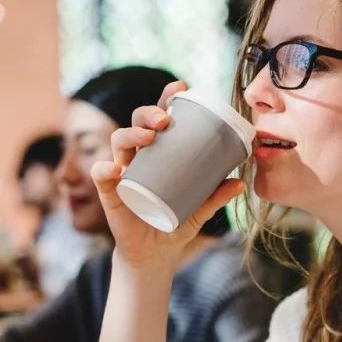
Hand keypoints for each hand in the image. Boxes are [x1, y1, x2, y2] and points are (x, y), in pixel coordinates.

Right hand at [91, 80, 245, 272]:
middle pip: (138, 124)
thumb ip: (217, 196)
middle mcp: (138, 157)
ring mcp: (122, 173)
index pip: (160, 119)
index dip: (167, 99)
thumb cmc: (177, 222)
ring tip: (149, 138)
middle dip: (149, 114)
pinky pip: (102, 177)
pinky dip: (105, 170)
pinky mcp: (110, 194)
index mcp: (159, 153)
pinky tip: (114, 169)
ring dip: (131, 134)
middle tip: (166, 120)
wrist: (157, 253)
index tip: (181, 87)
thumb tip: (240, 182)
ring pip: (119, 142)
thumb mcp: (201, 209)